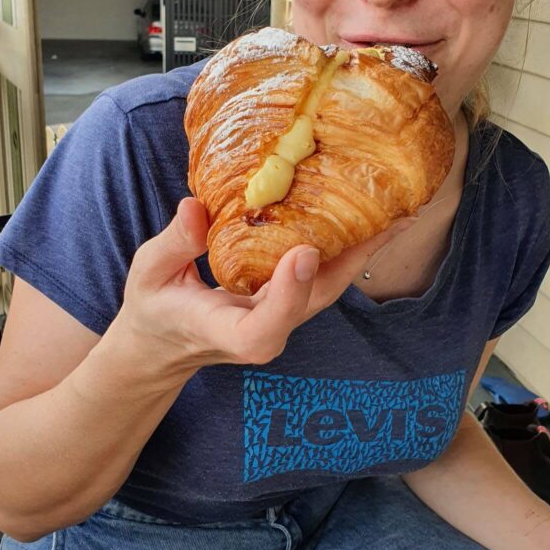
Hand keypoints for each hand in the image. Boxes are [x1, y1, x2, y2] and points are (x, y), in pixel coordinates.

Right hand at [117, 198, 412, 375]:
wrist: (163, 343)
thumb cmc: (155, 309)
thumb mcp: (150, 275)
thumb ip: (174, 245)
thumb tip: (195, 207)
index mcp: (233, 335)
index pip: (268, 324)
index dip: (289, 290)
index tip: (303, 251)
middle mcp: (269, 332)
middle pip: (319, 297)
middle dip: (357, 257)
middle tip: (392, 214)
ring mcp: (285, 317)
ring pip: (332, 284)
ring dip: (365, 247)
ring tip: (399, 207)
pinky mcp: (290, 300)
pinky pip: (325, 274)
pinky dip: (349, 244)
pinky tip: (369, 213)